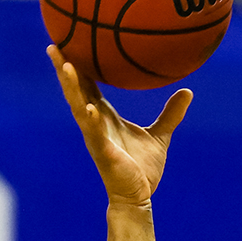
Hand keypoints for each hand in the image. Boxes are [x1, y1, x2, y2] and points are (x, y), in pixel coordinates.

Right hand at [47, 44, 192, 206]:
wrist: (138, 196)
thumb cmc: (143, 168)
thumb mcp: (160, 135)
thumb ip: (170, 113)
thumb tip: (188, 91)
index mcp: (104, 117)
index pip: (87, 86)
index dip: (77, 66)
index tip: (68, 43)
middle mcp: (94, 124)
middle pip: (75, 91)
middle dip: (63, 69)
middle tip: (53, 44)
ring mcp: (95, 137)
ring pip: (79, 107)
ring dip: (71, 87)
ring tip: (64, 65)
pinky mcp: (103, 152)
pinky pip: (95, 133)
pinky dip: (91, 120)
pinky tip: (88, 107)